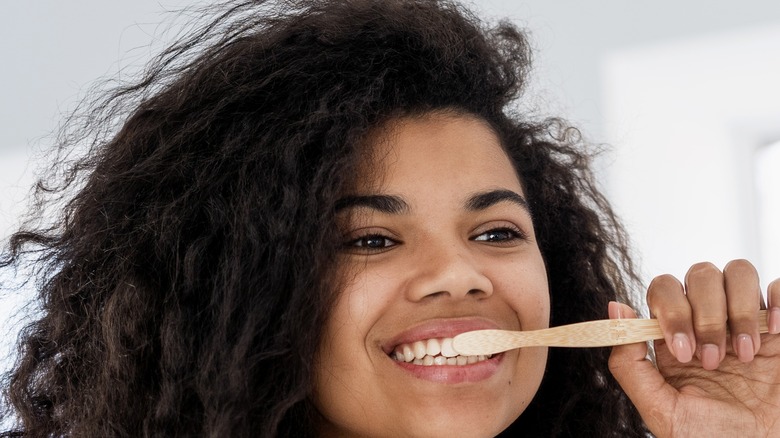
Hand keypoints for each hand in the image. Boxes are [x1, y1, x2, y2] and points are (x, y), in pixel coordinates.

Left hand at [608, 259, 779, 436]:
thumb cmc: (713, 437)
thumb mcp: (661, 409)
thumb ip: (629, 365)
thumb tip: (615, 309)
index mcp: (677, 334)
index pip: (664, 288)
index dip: (671, 309)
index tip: (682, 351)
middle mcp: (710, 319)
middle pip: (699, 274)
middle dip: (706, 316)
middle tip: (714, 360)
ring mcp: (747, 319)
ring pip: (736, 271)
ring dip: (739, 311)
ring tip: (745, 356)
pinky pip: (778, 286)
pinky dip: (776, 301)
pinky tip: (773, 334)